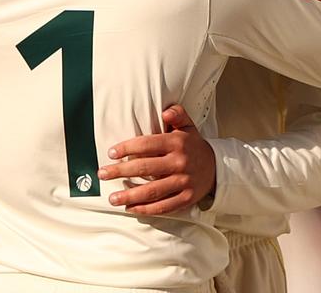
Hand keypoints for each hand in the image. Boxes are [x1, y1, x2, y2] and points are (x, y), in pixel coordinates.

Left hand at [99, 105, 214, 215]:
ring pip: (152, 190)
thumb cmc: (194, 147)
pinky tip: (131, 208)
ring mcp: (184, 181)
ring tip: (112, 198)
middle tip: (103, 174)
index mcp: (178, 143)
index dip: (127, 148)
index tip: (111, 153)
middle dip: (120, 171)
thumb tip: (166, 111)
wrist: (217, 167)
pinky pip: (163, 206)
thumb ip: (178, 114)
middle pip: (145, 168)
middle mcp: (180, 162)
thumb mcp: (188, 127)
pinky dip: (146, 209)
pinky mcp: (186, 198)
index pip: (147, 144)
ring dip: (129, 195)